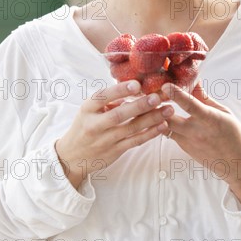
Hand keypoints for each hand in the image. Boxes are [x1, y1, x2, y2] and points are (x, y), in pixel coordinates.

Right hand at [55, 80, 172, 188]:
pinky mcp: (115, 151)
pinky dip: (150, 133)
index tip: (136, 84)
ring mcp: (105, 140)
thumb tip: (135, 88)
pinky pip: (135, 141)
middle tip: (157, 97)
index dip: (119, 90)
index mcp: (87, 109)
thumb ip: (109, 100)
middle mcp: (95, 125)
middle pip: (119, 115)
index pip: (102, 97)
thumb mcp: (89, 110)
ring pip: (131, 129)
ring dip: (151, 119)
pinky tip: (162, 125)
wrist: (72, 156)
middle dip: (140, 106)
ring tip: (168, 110)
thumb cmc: (85, 126)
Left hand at [159, 82, 240, 209]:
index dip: (177, 95)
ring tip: (148, 104)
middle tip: (148, 95)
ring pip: (164, 128)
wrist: (235, 164)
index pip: (191, 105)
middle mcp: (196, 131)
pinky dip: (162, 124)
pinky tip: (157, 116)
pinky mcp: (183, 148)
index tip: (165, 85)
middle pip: (168, 120)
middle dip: (156, 107)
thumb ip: (205, 98)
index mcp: (209, 120)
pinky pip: (168, 134)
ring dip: (156, 116)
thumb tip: (195, 82)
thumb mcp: (224, 113)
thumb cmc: (233, 135)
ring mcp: (188, 142)